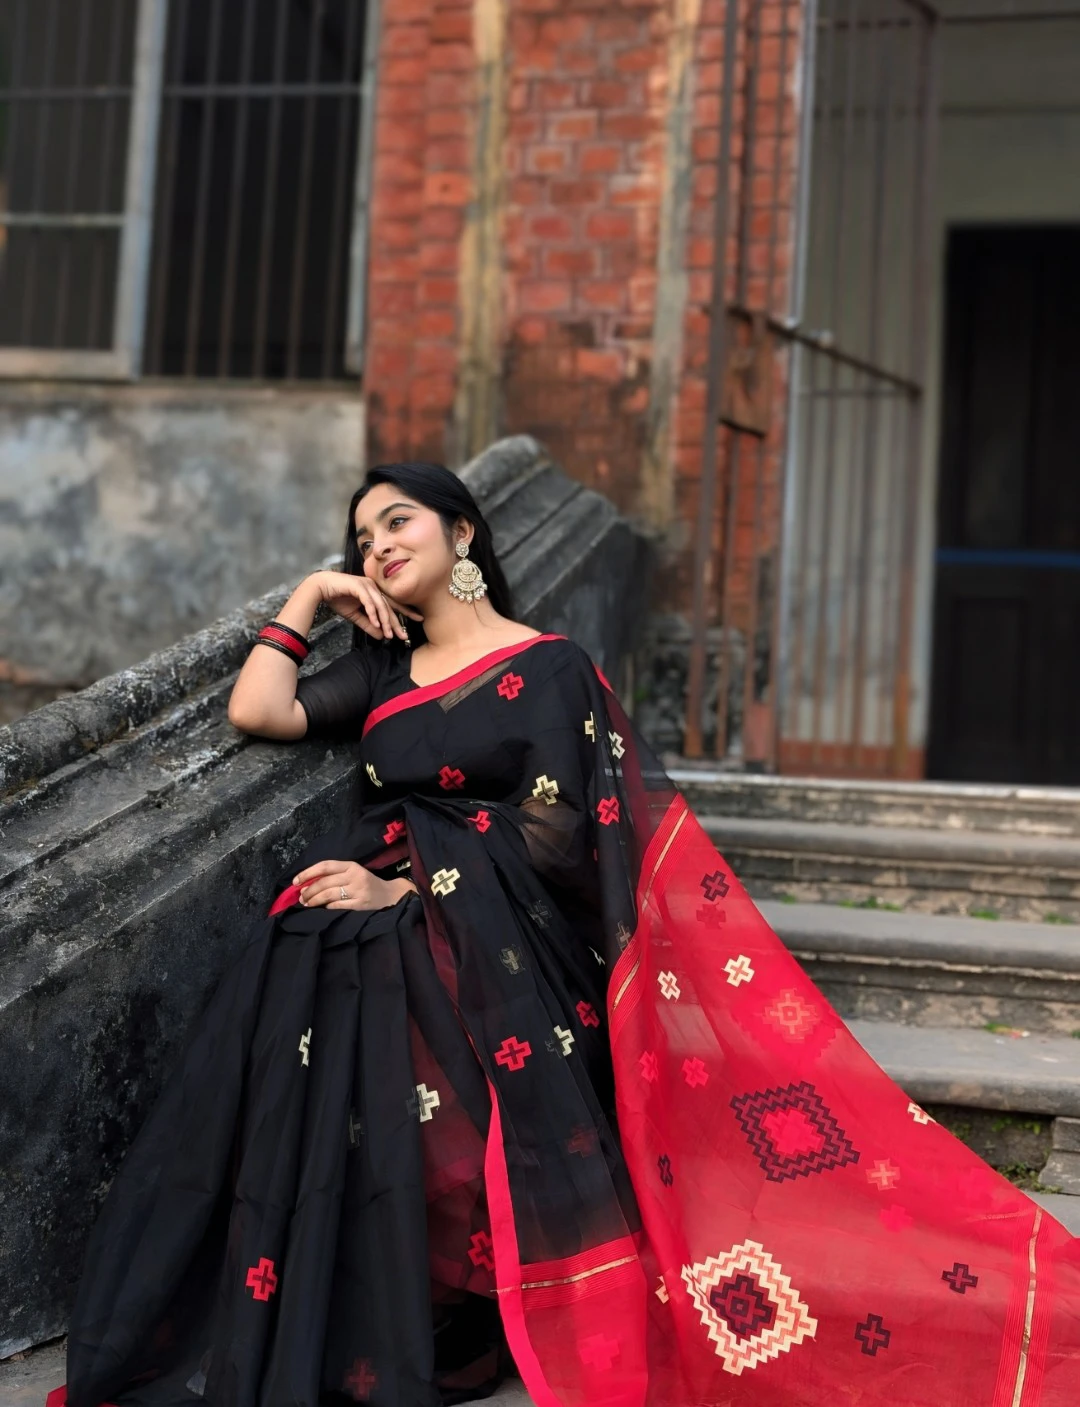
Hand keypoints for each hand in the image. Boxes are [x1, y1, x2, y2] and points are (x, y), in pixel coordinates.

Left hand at [293, 859, 416, 910]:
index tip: (295, 881)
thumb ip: (334, 876)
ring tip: (307, 904)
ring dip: (314, 900)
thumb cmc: (367, 883)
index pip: (325, 866)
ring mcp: (358, 891)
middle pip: (325, 882)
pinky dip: (327, 907)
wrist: (390, 895)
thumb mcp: (353, 873)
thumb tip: (305, 884)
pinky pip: (337, 906)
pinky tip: (323, 908)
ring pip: (329, 895)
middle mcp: (355, 876)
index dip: (307, 873)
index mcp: (351, 866)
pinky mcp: (360, 905)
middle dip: (309, 891)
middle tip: (301, 898)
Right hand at [309, 570, 423, 641]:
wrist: (320, 587)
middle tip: (404, 635)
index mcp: (375, 592)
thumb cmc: (337, 598)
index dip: (406, 612)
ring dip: (385, 620)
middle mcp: (374, 587)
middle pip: (389, 606)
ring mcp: (367, 585)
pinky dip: (373, 613)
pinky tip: (376, 623)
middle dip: (397, 622)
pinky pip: (369, 601)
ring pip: (381, 605)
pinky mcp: (358, 585)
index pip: (393, 604)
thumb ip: (368, 624)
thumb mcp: (355, 615)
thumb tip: (381, 636)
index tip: (418, 620)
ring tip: (389, 634)